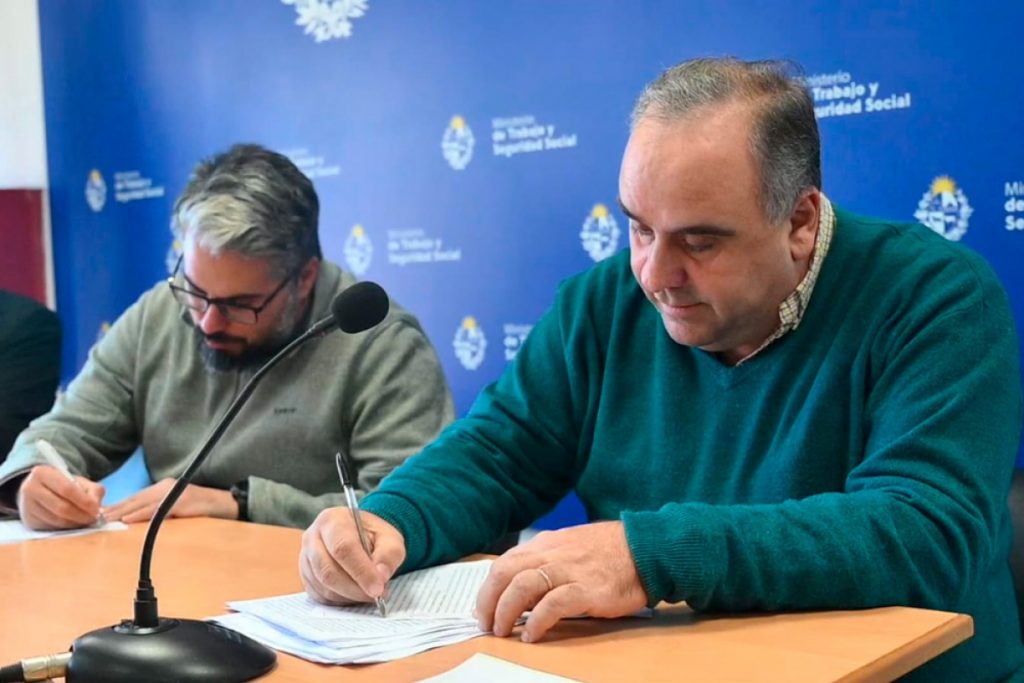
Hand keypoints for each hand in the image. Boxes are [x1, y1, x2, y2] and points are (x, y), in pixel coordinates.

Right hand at [17, 465, 104, 529]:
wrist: (40, 490)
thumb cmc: (63, 485)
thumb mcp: (79, 481)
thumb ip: (93, 490)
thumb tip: (96, 507)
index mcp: (42, 473)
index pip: (67, 489)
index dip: (84, 501)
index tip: (96, 510)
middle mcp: (30, 489)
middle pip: (61, 507)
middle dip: (81, 515)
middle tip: (93, 518)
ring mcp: (27, 506)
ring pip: (56, 520)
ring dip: (75, 523)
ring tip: (86, 521)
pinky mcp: (29, 521)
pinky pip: (52, 528)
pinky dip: (66, 528)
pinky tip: (74, 524)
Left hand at [104, 479, 236, 523]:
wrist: (228, 504)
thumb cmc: (204, 509)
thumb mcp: (179, 509)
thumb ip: (162, 512)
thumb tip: (142, 522)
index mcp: (163, 489)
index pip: (136, 498)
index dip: (118, 505)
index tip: (101, 514)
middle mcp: (166, 487)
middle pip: (135, 499)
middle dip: (115, 508)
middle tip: (95, 518)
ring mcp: (173, 493)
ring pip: (142, 503)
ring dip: (122, 511)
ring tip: (106, 519)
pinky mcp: (181, 502)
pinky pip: (157, 509)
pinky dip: (141, 514)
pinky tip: (128, 519)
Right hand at [300, 507, 405, 605]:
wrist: (361, 536)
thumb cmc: (374, 536)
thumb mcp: (390, 538)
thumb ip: (389, 554)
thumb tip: (381, 576)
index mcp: (333, 520)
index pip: (343, 548)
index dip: (361, 571)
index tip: (378, 589)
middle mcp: (313, 537)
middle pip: (328, 571)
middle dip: (355, 589)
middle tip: (377, 595)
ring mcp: (305, 558)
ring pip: (324, 587)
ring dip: (349, 596)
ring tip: (369, 593)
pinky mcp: (305, 577)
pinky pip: (320, 596)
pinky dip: (341, 600)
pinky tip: (356, 594)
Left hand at [475, 521, 648, 642]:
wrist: (646, 548)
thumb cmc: (610, 551)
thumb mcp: (571, 546)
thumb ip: (546, 560)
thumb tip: (519, 586)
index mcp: (546, 543)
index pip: (504, 562)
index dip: (488, 588)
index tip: (483, 608)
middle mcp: (552, 553)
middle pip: (505, 572)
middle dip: (488, 600)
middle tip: (486, 623)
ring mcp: (570, 570)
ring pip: (523, 586)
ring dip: (506, 610)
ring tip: (502, 630)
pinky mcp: (588, 589)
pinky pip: (553, 605)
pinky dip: (537, 621)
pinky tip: (531, 635)